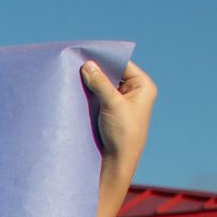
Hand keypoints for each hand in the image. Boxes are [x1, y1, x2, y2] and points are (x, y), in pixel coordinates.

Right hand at [83, 59, 155, 216]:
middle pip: (112, 74)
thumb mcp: (112, 104)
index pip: (122, 64)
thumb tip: (87, 64)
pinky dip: (88, 94)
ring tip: (73, 76)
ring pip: (104, 85)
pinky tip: (76, 90)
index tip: (86, 53)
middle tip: (76, 64)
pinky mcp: (110, 113)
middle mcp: (134, 92)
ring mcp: (122, 103)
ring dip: (91, 83)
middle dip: (96, 70)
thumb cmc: (123, 134)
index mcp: (143, 86)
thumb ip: (100, 83)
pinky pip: (99, 97)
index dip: (105, 59)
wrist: (118, 162)